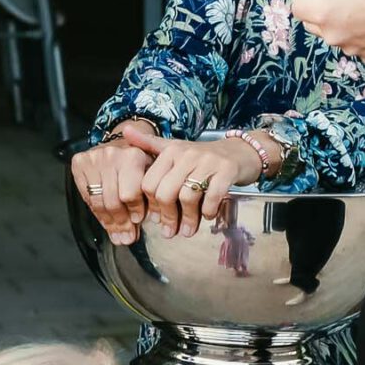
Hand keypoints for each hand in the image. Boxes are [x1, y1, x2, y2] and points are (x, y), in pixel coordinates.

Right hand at [71, 130, 159, 244]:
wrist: (120, 143)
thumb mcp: (150, 174)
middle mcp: (112, 155)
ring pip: (98, 202)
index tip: (137, 221)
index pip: (130, 194)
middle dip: (121, 222)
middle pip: (113, 201)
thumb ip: (149, 196)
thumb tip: (138, 227)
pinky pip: (86, 196)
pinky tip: (104, 218)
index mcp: (133, 156)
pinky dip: (96, 211)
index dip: (135, 211)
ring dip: (108, 221)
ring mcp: (93, 159)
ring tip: (115, 233)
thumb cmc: (137, 163)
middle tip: (126, 236)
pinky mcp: (79, 162)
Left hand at [130, 123, 257, 236]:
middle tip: (170, 232)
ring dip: (188, 219)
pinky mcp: (227, 170)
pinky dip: (208, 211)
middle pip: (166, 192)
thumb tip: (124, 131)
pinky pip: (212, 196)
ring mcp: (208, 161)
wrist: (240, 152)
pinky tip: (207, 216)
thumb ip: (149, 144)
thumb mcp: (175, 148)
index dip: (151, 206)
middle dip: (167, 217)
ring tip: (187, 231)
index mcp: (170, 151)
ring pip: (188, 197)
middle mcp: (187, 154)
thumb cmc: (202, 157)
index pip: (149, 183)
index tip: (155, 220)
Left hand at [292, 0, 364, 65]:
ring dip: (339, 23)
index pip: (297, 6)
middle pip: (312, 23)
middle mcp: (332, 34)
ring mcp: (350, 47)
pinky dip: (359, 35)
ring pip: (333, 35)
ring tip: (359, 8)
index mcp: (323, 12)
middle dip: (319, 10)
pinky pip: (354, 44)